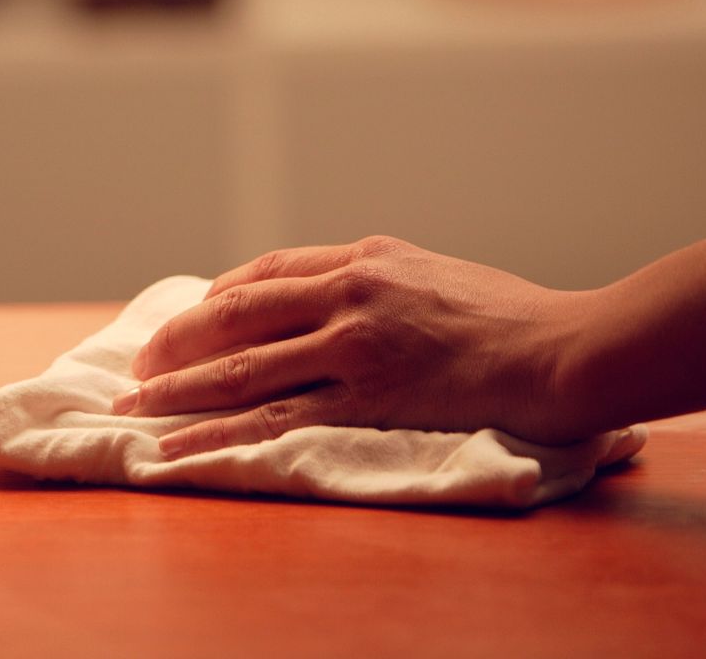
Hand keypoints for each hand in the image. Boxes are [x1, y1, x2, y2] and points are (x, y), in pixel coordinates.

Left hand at [119, 237, 593, 456]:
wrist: (572, 350)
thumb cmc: (519, 320)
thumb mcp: (438, 275)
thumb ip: (384, 284)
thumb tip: (342, 302)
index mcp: (367, 257)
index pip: (267, 271)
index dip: (217, 299)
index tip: (189, 323)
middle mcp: (351, 292)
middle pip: (236, 314)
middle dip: (177, 343)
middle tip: (138, 369)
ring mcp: (356, 345)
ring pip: (242, 367)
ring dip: (177, 390)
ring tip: (133, 408)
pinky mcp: (369, 398)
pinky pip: (274, 419)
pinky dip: (217, 434)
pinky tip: (179, 448)